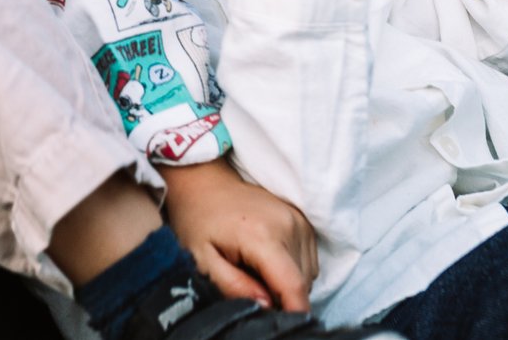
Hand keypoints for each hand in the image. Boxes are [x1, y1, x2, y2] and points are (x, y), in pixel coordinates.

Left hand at [159, 159, 318, 312]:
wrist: (205, 182)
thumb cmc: (199, 221)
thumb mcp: (202, 260)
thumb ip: (233, 286)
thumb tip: (265, 306)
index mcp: (262, 235)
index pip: (293, 286)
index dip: (293, 312)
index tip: (281, 324)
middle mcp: (288, 225)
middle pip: (301, 283)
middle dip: (281, 296)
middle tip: (250, 287)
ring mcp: (299, 219)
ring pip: (308, 273)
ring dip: (287, 282)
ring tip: (255, 270)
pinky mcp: (303, 219)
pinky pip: (308, 258)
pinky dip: (292, 268)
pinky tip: (266, 260)